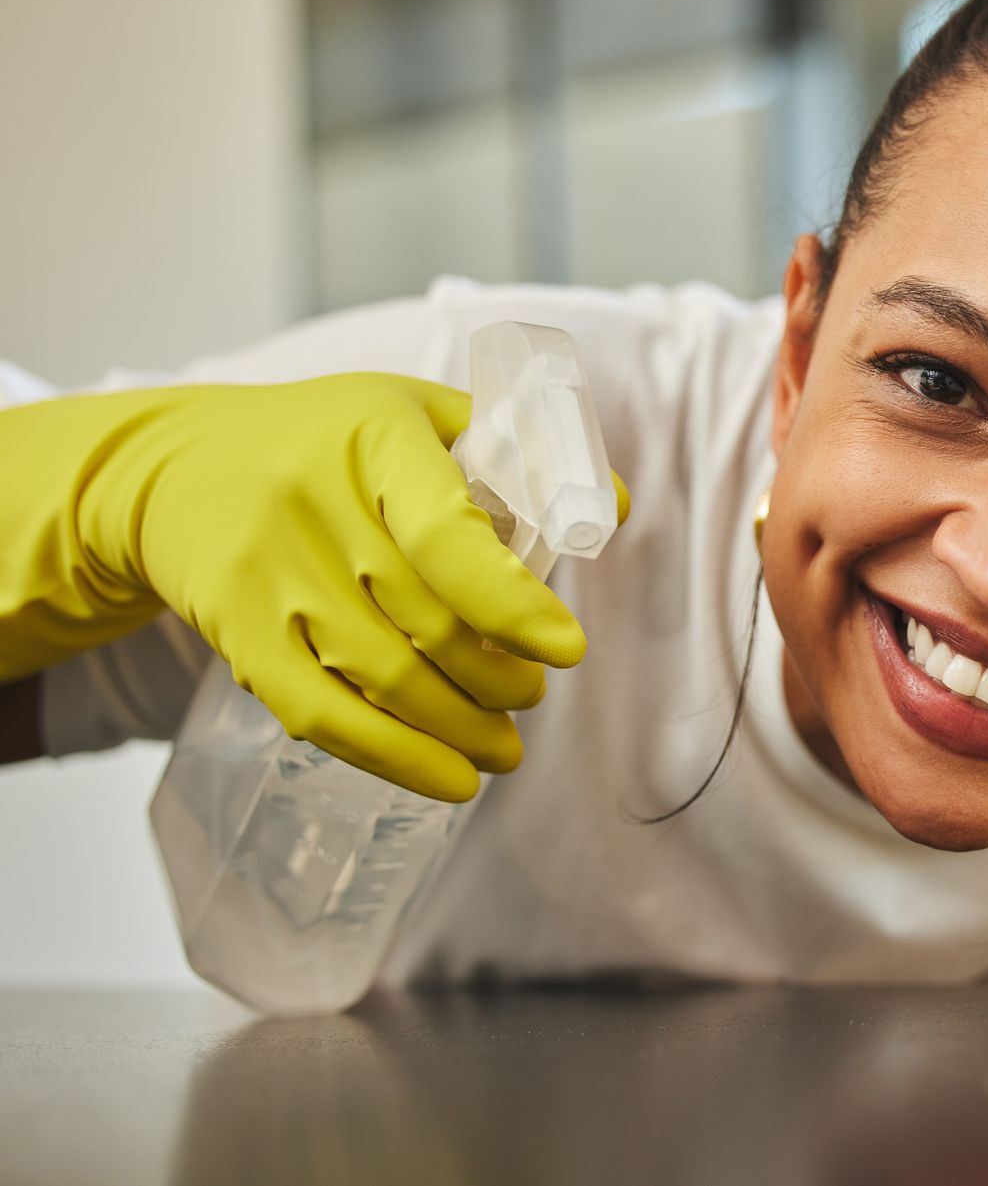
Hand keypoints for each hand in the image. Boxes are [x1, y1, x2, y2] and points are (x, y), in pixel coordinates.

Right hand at [2, 373, 630, 799]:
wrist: (174, 470)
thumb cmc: (324, 440)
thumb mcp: (413, 411)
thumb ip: (513, 448)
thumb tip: (610, 503)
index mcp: (374, 442)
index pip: (447, 536)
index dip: (512, 603)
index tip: (567, 649)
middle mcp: (314, 508)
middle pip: (426, 623)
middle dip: (498, 678)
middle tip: (533, 693)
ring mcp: (269, 577)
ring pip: (382, 678)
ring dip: (460, 727)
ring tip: (506, 744)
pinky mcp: (239, 636)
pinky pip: (320, 715)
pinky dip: (394, 759)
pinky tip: (450, 780)